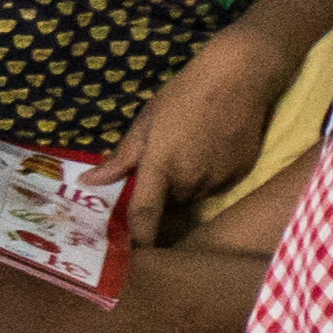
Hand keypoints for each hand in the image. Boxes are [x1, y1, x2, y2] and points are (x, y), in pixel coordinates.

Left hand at [114, 29, 287, 246]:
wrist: (241, 76)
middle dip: (163, 196)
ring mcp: (219, 179)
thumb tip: (91, 180)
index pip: (145, 216)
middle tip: (162, 169)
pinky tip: (213, 150)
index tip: (131, 256)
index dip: (138, 240)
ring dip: (187, 187)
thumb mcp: (147, 120)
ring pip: (194, 196)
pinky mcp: (241, 173)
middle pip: (171, 205)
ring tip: (190, 153)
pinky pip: (217, 186)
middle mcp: (190, 180)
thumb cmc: (186, 93)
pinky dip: (210, 177)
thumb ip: (122, 156)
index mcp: (161, 167)